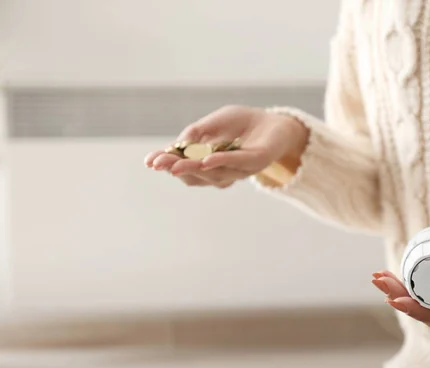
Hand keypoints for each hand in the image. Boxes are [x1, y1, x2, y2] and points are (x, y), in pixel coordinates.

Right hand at [144, 105, 308, 187]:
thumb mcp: (213, 123)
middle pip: (195, 175)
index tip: (149, 161)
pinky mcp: (256, 161)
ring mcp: (239, 169)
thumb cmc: (240, 123)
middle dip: (175, 168)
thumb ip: (196, 133)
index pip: (183, 166)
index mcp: (207, 162)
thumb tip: (178, 144)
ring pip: (213, 173)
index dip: (166, 164)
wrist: (273, 122)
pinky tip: (208, 159)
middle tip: (159, 164)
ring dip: (194, 168)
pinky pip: (237, 162)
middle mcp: (221, 171)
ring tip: (176, 164)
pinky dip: (222, 161)